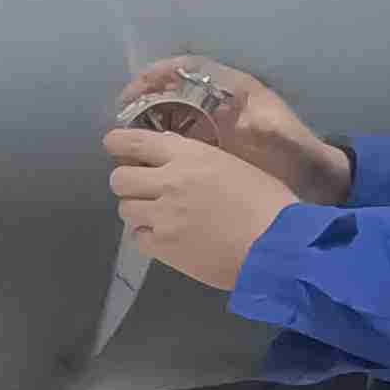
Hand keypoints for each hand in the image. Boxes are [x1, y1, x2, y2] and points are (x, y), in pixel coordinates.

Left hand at [104, 122, 309, 292]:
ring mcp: (162, 217)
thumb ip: (195, 161)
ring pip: (124, 209)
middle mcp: (167, 182)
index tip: (114, 146)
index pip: (134, 142)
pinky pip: (138, 238)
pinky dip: (148, 236)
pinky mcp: (164, 248)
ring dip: (137, 209)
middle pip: (119, 178)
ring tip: (157, 214)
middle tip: (141, 188)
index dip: (116, 143)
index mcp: (188, 156)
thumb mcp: (230, 164)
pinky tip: (167, 237)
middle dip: (126, 181)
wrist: (276, 245)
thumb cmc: (267, 200)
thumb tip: (173, 162)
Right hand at [111, 56, 351, 207]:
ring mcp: (215, 123)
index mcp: (237, 90)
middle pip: (174, 87)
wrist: (314, 182)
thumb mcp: (284, 139)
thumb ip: (266, 128)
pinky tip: (146, 161)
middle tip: (122, 119)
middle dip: (145, 97)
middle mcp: (221, 101)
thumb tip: (245, 122)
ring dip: (148, 121)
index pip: (191, 68)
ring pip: (172, 111)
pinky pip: (178, 137)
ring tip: (127, 142)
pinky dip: (159, 144)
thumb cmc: (298, 156)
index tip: (135, 90)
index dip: (159, 73)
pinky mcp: (212, 146)